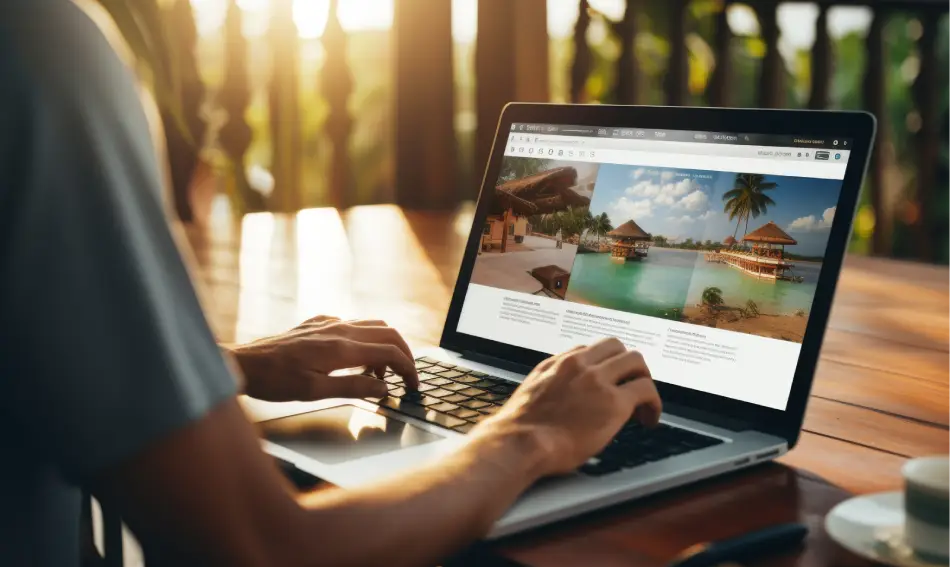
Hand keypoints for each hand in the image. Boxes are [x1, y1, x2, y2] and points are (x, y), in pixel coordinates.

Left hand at [229, 316, 417, 401]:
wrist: (242, 365)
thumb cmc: (274, 381)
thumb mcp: (315, 392)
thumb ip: (354, 387)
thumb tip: (384, 388)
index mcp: (341, 347)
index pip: (390, 352)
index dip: (408, 369)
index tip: (413, 385)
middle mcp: (338, 329)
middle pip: (388, 332)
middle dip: (404, 354)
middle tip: (407, 376)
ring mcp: (327, 323)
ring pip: (372, 325)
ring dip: (385, 346)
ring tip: (380, 373)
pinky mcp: (317, 324)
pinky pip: (352, 325)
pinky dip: (365, 340)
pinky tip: (354, 360)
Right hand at [473, 338, 660, 477]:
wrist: (521, 442)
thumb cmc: (521, 426)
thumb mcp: (532, 389)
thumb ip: (550, 379)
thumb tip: (560, 385)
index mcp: (560, 362)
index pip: (592, 350)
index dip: (605, 364)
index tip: (610, 379)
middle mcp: (581, 365)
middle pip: (617, 347)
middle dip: (628, 365)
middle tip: (631, 385)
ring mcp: (599, 381)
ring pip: (636, 362)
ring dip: (643, 379)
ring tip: (644, 403)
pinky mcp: (615, 402)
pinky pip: (646, 390)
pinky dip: (653, 403)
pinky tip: (649, 418)